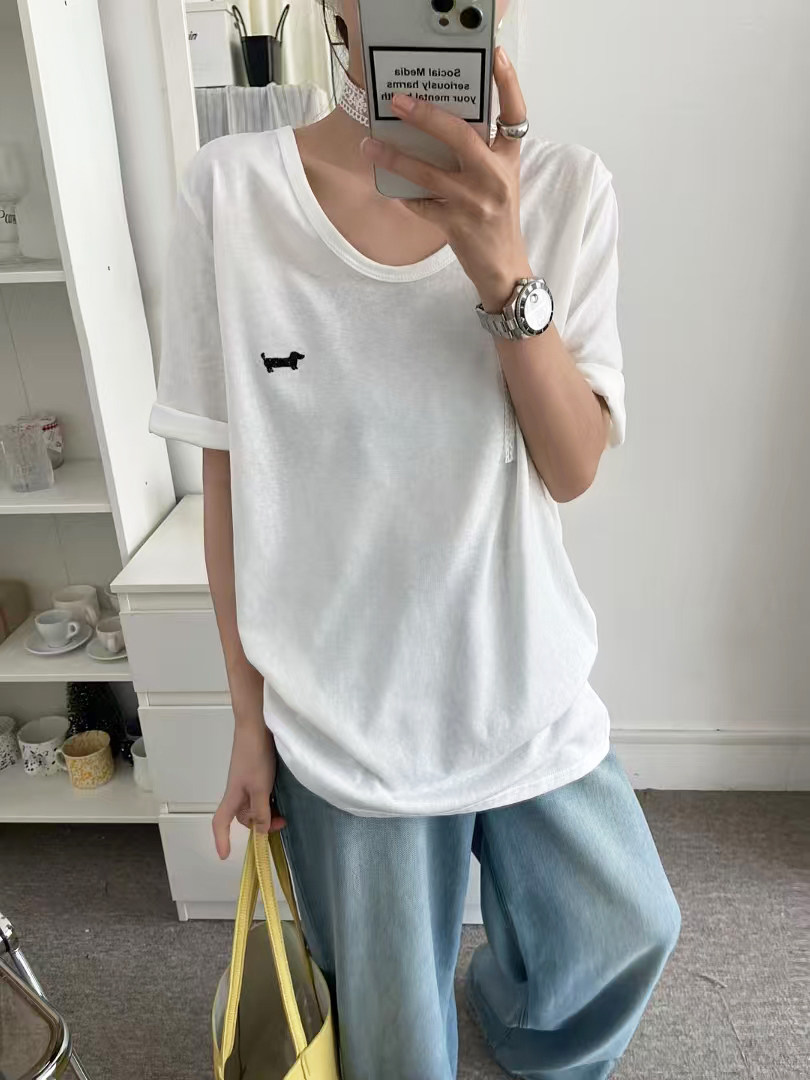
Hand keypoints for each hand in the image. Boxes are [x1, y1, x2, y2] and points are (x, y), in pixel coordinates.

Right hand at [212, 722, 285, 859]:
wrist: (256, 726)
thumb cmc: (255, 757)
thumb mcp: (260, 788)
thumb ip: (260, 811)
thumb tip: (260, 832)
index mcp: (233, 797)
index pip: (221, 822)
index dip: (221, 839)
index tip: (225, 856)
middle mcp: (237, 791)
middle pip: (244, 817)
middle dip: (260, 825)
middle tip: (282, 823)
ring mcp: (247, 781)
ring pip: (254, 806)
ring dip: (267, 812)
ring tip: (284, 813)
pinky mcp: (256, 773)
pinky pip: (260, 794)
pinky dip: (269, 800)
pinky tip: (281, 797)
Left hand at [360, 46, 532, 310]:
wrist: (504, 268)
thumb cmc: (496, 219)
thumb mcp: (498, 180)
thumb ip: (479, 154)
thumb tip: (437, 126)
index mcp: (508, 160)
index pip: (515, 114)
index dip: (508, 83)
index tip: (496, 55)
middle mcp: (495, 177)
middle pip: (460, 136)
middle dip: (427, 115)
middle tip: (398, 101)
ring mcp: (475, 202)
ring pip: (429, 173)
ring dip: (395, 157)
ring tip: (369, 146)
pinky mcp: (457, 225)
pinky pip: (421, 204)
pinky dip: (403, 194)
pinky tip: (388, 185)